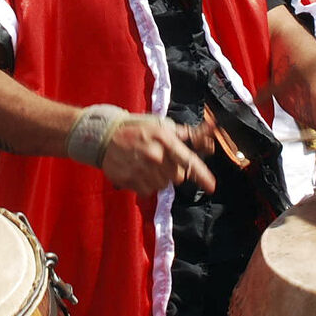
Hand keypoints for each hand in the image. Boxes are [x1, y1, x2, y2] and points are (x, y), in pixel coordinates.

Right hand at [98, 113, 216, 194]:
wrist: (103, 137)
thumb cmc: (135, 128)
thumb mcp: (160, 125)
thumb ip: (185, 133)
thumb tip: (211, 129)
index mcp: (165, 140)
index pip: (189, 161)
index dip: (202, 175)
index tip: (212, 187)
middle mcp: (155, 157)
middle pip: (178, 177)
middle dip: (174, 170)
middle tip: (161, 160)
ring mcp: (142, 170)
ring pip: (164, 185)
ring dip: (160, 177)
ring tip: (147, 164)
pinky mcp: (131, 181)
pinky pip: (149, 190)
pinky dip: (146, 184)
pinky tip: (138, 171)